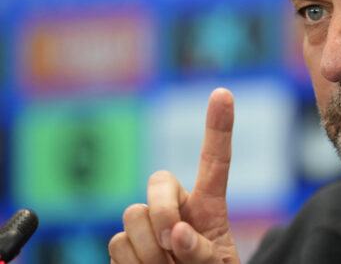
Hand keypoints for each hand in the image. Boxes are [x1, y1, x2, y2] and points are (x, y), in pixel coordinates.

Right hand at [109, 88, 240, 263]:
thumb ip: (203, 252)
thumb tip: (177, 233)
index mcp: (208, 206)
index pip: (214, 162)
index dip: (218, 128)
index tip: (223, 93)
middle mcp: (176, 208)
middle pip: (158, 181)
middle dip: (163, 211)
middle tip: (174, 243)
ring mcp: (147, 226)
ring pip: (133, 217)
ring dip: (151, 253)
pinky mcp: (123, 246)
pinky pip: (117, 245)